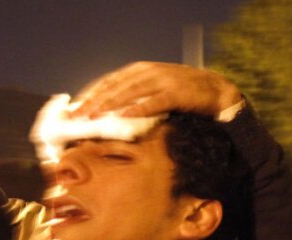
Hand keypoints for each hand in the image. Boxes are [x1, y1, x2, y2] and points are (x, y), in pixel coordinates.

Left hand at [71, 62, 241, 118]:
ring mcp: (162, 81)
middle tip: (77, 116)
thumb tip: (110, 113)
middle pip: (115, 86)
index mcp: (140, 71)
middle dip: (93, 101)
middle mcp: (148, 72)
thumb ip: (135, 97)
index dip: (91, 93)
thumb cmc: (183, 94)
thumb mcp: (155, 91)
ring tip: (94, 116)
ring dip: (109, 104)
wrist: (216, 90)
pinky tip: (124, 116)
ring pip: (130, 92)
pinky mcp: (176, 93)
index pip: (109, 81)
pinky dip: (138, 109)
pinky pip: (154, 102)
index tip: (75, 107)